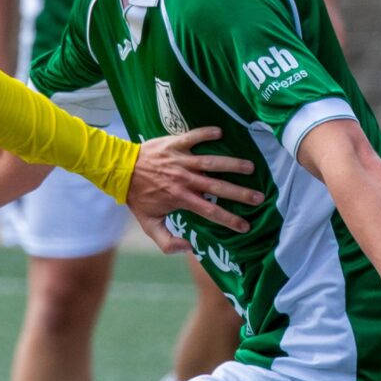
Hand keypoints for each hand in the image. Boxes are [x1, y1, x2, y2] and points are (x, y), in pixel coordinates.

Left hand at [125, 130, 261, 253]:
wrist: (121, 170)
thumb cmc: (138, 197)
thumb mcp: (148, 225)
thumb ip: (167, 241)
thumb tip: (190, 248)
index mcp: (181, 198)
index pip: (211, 211)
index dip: (229, 219)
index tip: (245, 226)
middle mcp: (185, 179)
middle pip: (218, 186)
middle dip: (240, 192)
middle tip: (259, 197)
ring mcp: (181, 160)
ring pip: (211, 161)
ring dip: (231, 163)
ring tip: (251, 167)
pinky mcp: (174, 143)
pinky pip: (193, 136)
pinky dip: (206, 133)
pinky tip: (221, 133)